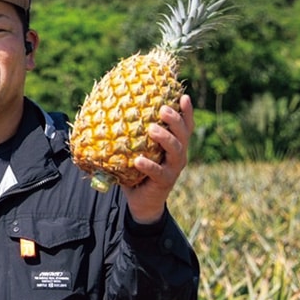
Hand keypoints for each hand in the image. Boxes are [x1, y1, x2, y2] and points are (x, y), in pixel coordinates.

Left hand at [122, 94, 193, 224]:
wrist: (142, 202)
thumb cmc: (138, 172)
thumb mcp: (139, 151)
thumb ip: (134, 137)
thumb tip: (112, 114)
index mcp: (175, 145)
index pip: (185, 126)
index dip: (186, 112)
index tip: (182, 96)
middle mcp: (179, 155)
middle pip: (183, 134)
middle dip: (175, 120)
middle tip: (163, 109)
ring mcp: (173, 169)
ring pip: (175, 150)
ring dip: (165, 138)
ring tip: (152, 128)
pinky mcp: (165, 182)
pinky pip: (158, 172)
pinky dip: (149, 165)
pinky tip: (138, 160)